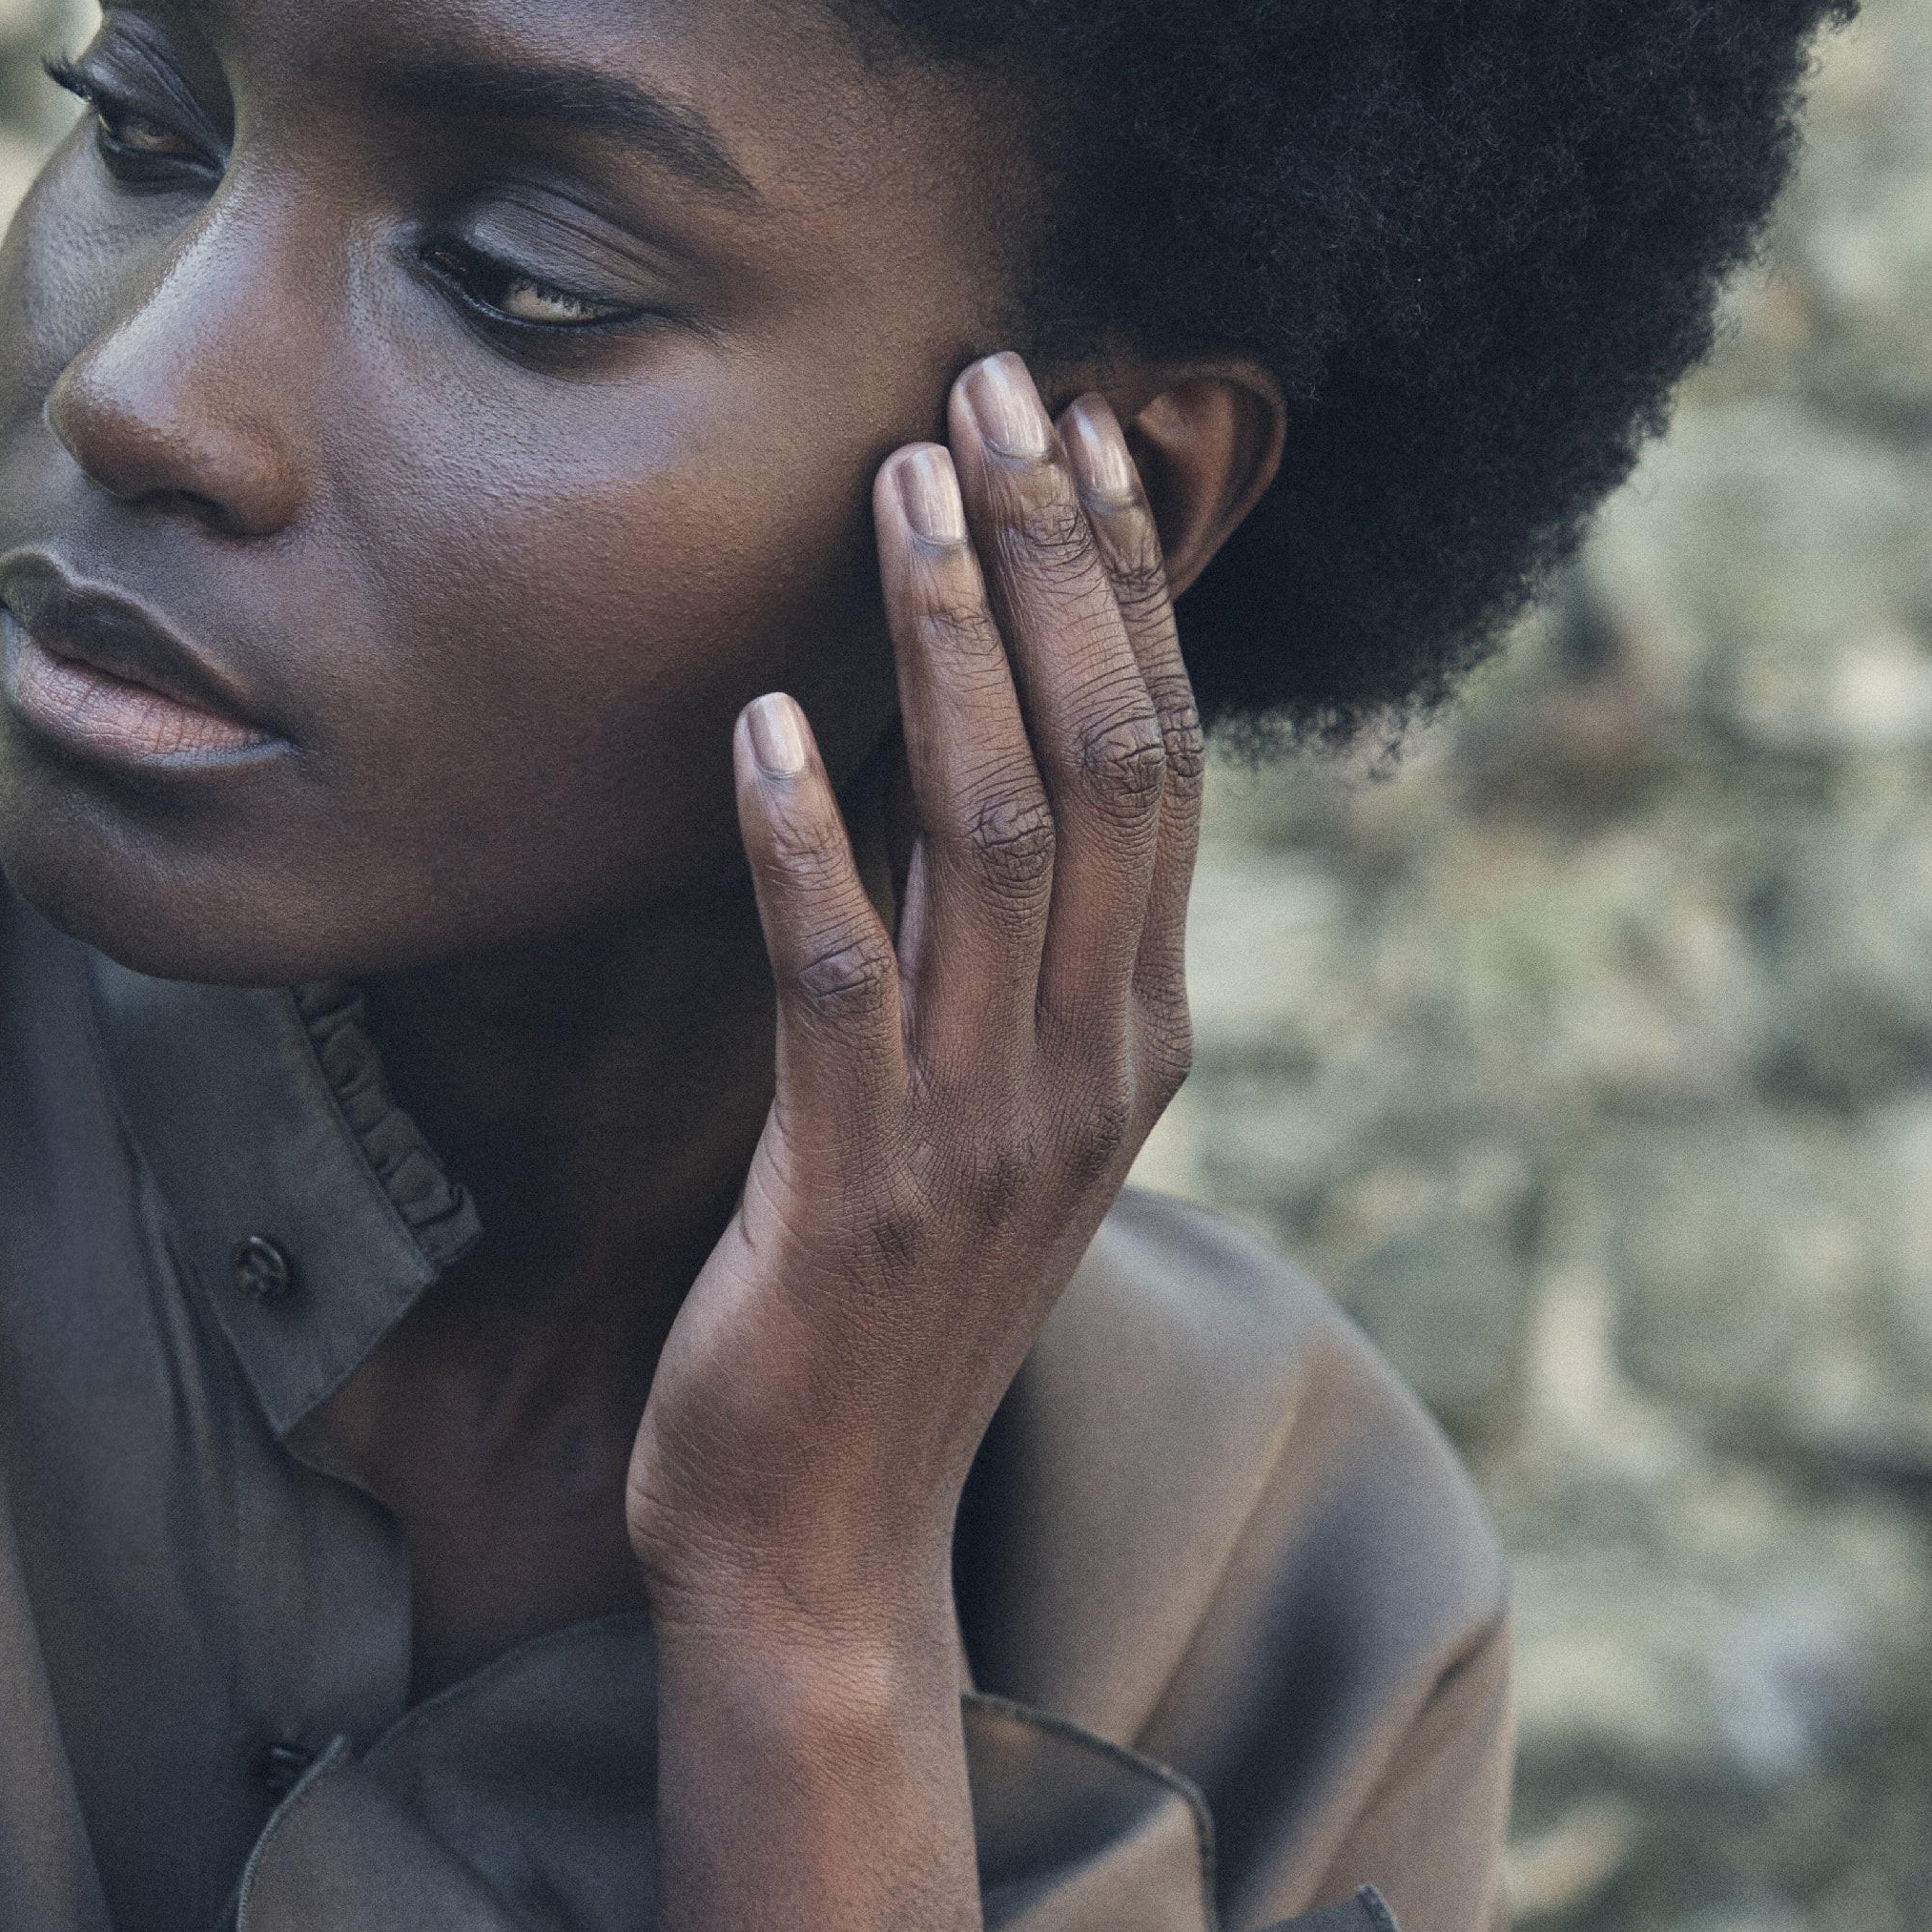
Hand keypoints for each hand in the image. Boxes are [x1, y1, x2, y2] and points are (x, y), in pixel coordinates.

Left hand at [626, 350, 1200, 1659]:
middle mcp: (1093, 1063)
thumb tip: (973, 764)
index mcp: (1137, 1031)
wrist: (822, 1551)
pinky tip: (767, 720)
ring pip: (997, 838)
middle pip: (1109, 757)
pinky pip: (841, 981)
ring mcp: (988, 1130)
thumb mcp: (980, 1113)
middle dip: (1059, 557)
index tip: (1082, 421)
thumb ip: (1002, 957)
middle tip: (1003, 380)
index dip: (1128, 582)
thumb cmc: (879, 1314)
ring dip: (951, 644)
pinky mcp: (859, 1189)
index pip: (1163, 757)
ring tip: (899, 485)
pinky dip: (809, 841)